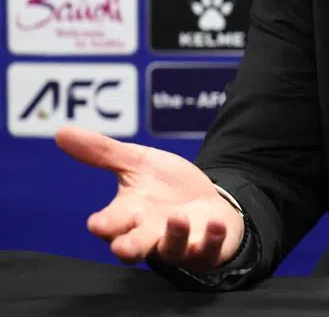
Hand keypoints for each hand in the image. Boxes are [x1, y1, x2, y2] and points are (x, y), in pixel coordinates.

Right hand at [55, 126, 244, 272]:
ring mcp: (180, 244)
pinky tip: (214, 222)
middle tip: (123, 248)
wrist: (205, 203)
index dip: (104, 225)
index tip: (97, 223)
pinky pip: (209, 249)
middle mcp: (151, 234)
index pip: (111, 225)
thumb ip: (103, 153)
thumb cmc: (165, 188)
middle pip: (134, 248)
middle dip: (129, 247)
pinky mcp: (207, 248)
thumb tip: (61, 132)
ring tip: (178, 217)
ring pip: (172, 249)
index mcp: (129, 215)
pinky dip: (212, 237)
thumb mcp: (137, 164)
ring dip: (174, 235)